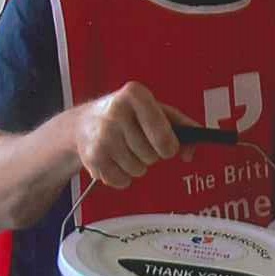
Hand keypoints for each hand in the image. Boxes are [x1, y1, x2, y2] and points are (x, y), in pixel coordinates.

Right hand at [74, 82, 195, 188]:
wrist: (83, 123)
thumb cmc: (126, 115)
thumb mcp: (155, 109)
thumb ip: (181, 125)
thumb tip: (192, 149)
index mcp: (135, 94)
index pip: (164, 137)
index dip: (170, 147)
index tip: (167, 145)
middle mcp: (116, 112)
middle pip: (152, 156)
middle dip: (150, 154)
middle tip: (138, 142)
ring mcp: (103, 135)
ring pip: (138, 170)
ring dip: (136, 166)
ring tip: (124, 149)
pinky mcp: (93, 157)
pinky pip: (121, 181)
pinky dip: (122, 176)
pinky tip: (113, 159)